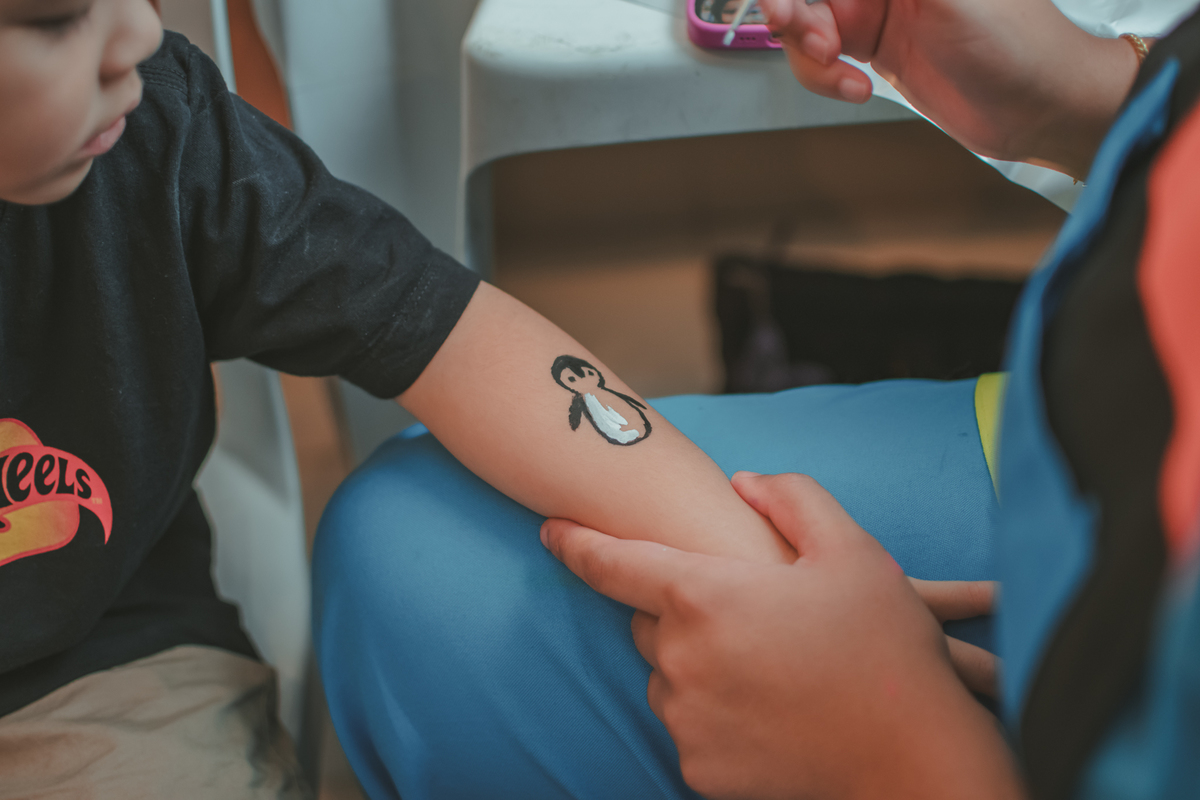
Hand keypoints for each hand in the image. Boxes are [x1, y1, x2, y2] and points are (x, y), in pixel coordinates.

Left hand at [543, 472, 1023, 799]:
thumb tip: (744, 482)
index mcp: (704, 596)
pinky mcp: (698, 769)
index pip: (613, 563)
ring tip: (773, 668)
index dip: (576, 543)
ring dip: (700, 664)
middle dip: (685, 612)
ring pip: (669, 676)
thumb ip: (790, 498)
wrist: (915, 758)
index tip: (549, 530)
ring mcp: (686, 719)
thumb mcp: (851, 550)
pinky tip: (771, 709)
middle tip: (752, 617)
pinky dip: (715, 713)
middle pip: (650, 623)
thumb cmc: (884, 647)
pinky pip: (689, 725)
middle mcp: (679, 659)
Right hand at [759, 0, 1141, 178]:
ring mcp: (876, 11)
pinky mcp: (871, 51)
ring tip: (830, 61)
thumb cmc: (1019, 44)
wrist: (1039, 109)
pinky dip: (822, 76)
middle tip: (795, 26)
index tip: (790, 4)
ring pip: (804, 21)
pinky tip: (854, 86)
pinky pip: (819, 58)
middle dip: (790, 6)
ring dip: (803, 46)